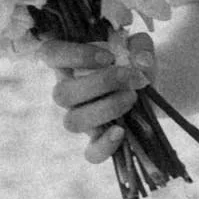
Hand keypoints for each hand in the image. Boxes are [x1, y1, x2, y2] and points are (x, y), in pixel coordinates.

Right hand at [39, 33, 150, 163]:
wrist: (148, 90)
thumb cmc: (133, 62)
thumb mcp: (138, 47)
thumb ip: (139, 46)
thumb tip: (140, 60)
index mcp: (68, 63)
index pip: (51, 54)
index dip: (74, 55)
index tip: (108, 57)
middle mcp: (67, 91)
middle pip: (61, 94)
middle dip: (99, 84)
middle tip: (129, 77)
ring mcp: (79, 117)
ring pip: (72, 122)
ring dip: (105, 109)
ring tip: (132, 97)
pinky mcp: (97, 139)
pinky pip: (91, 152)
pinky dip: (105, 145)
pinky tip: (121, 132)